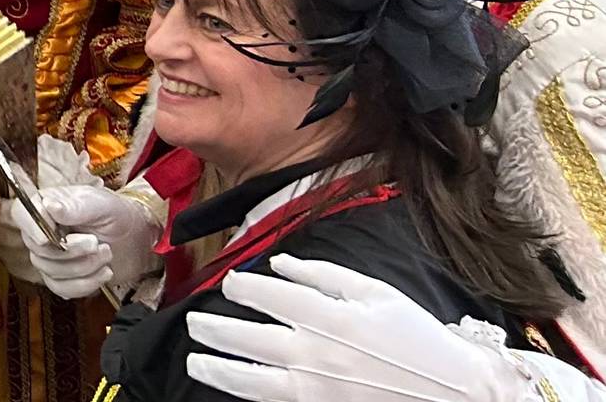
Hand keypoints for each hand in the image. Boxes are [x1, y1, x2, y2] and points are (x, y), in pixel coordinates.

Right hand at [12, 182, 160, 299]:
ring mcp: (49, 257)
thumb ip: (75, 206)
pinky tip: (103, 273)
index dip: (32, 228)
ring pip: (50, 272)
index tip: (48, 238)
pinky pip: (61, 289)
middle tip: (96, 243)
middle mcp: (41, 231)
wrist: (136, 239)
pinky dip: (85, 285)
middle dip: (71, 252)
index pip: (22, 214)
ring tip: (106, 253)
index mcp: (45, 206)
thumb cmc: (117, 215)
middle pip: (38, 250)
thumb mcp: (100, 205)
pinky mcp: (61, 278)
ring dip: (84, 267)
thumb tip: (49, 206)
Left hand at [188, 254, 549, 401]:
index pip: (269, 297)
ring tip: (197, 360)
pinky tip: (234, 386)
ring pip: (251, 380)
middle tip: (195, 322)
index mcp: (332, 317)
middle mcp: (318, 353)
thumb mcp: (378, 294)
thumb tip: (280, 264)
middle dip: (214, 329)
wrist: (457, 392)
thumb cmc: (419, 341)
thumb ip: (325, 275)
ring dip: (217, 369)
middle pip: (249, 339)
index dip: (241, 288)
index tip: (229, 284)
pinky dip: (248, 394)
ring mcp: (317, 388)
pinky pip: (273, 401)